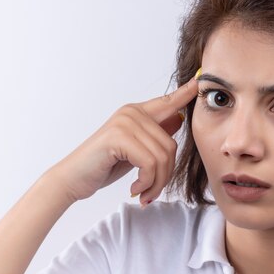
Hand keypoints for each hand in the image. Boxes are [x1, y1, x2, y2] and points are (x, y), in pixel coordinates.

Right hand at [47, 76, 197, 204]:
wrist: (72, 178)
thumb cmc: (103, 165)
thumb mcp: (135, 150)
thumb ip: (154, 135)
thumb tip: (178, 119)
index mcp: (136, 113)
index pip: (167, 101)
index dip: (185, 93)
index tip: (200, 81)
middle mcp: (132, 113)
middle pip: (171, 145)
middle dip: (165, 175)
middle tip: (151, 191)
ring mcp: (125, 123)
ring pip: (162, 157)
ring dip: (156, 183)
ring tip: (144, 193)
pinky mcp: (119, 137)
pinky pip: (150, 164)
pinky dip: (146, 183)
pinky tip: (135, 190)